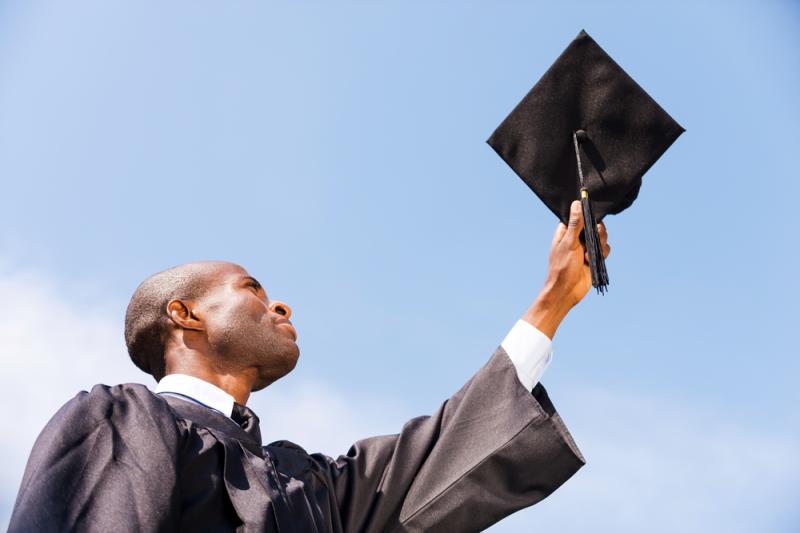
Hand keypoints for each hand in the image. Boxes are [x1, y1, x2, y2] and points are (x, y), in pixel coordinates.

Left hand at [522, 200, 610, 338]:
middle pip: (594, 225)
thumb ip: (575, 224)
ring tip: (592, 254)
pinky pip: (605, 250)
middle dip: (598, 231)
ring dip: (601, 244)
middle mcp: (576, 238)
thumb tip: (577, 203)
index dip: (587, 215)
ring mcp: (585, 248)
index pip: (579, 215)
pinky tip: (593, 261)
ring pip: (601, 237)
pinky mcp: (594, 258)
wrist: (566, 292)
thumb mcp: (569, 243)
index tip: (593, 217)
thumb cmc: (562, 267)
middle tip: (596, 236)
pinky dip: (603, 254)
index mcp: (566, 231)